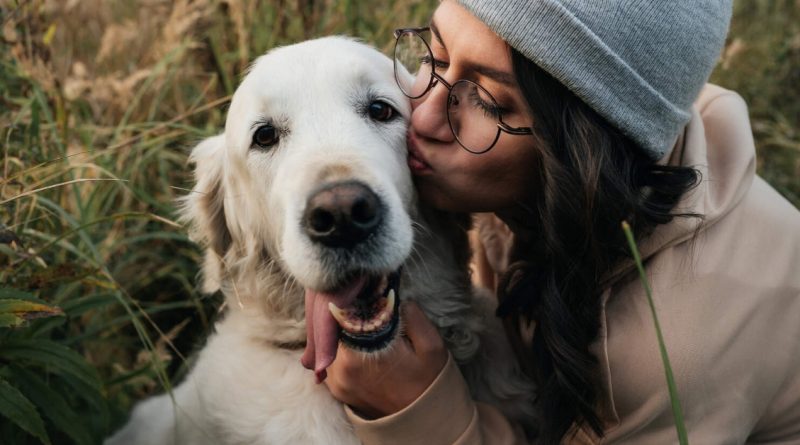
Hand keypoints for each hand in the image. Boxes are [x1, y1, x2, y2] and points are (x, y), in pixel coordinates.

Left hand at [324, 301, 447, 418]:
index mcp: (363, 353)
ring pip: (327, 343)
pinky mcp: (336, 390)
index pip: (342, 312)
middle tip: (358, 298)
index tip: (360, 286)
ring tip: (356, 318)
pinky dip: (337, 347)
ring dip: (338, 329)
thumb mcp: (432, 345)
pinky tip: (352, 339)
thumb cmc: (429, 382)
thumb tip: (390, 295)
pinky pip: (328, 360)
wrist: (423, 421)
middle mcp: (342, 368)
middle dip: (343, 311)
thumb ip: (412, 315)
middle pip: (331, 327)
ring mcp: (336, 381)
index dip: (351, 296)